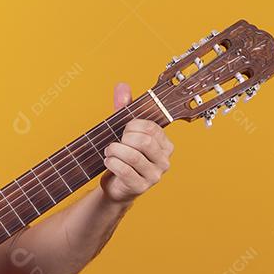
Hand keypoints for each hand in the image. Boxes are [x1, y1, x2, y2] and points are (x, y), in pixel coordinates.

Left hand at [100, 82, 174, 204]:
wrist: (116, 185)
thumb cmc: (123, 155)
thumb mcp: (124, 130)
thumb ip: (124, 108)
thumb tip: (122, 86)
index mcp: (166, 144)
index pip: (151, 128)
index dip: (133, 125)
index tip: (124, 130)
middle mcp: (164, 160)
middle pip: (144, 142)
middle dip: (124, 139)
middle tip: (116, 142)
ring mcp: (154, 176)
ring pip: (132, 156)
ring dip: (114, 151)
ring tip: (109, 151)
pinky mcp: (140, 187)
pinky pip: (124, 170)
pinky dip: (111, 162)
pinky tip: (108, 161)